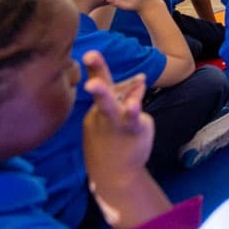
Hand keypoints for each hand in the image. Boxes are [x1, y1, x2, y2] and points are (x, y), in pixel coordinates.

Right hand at [82, 51, 153, 186]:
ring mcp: (115, 122)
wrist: (115, 175)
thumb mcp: (114, 120)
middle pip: (100, 90)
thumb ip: (127, 98)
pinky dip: (132, 109)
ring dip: (103, 94)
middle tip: (89, 53)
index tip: (90, 55)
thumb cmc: (112, 143)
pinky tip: (134, 105)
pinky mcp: (131, 130)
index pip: (104, 84)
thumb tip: (139, 80)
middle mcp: (103, 114)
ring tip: (94, 84)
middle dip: (95, 71)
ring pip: (110, 105)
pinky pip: (131, 118)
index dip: (99, 70)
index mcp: (96, 110)